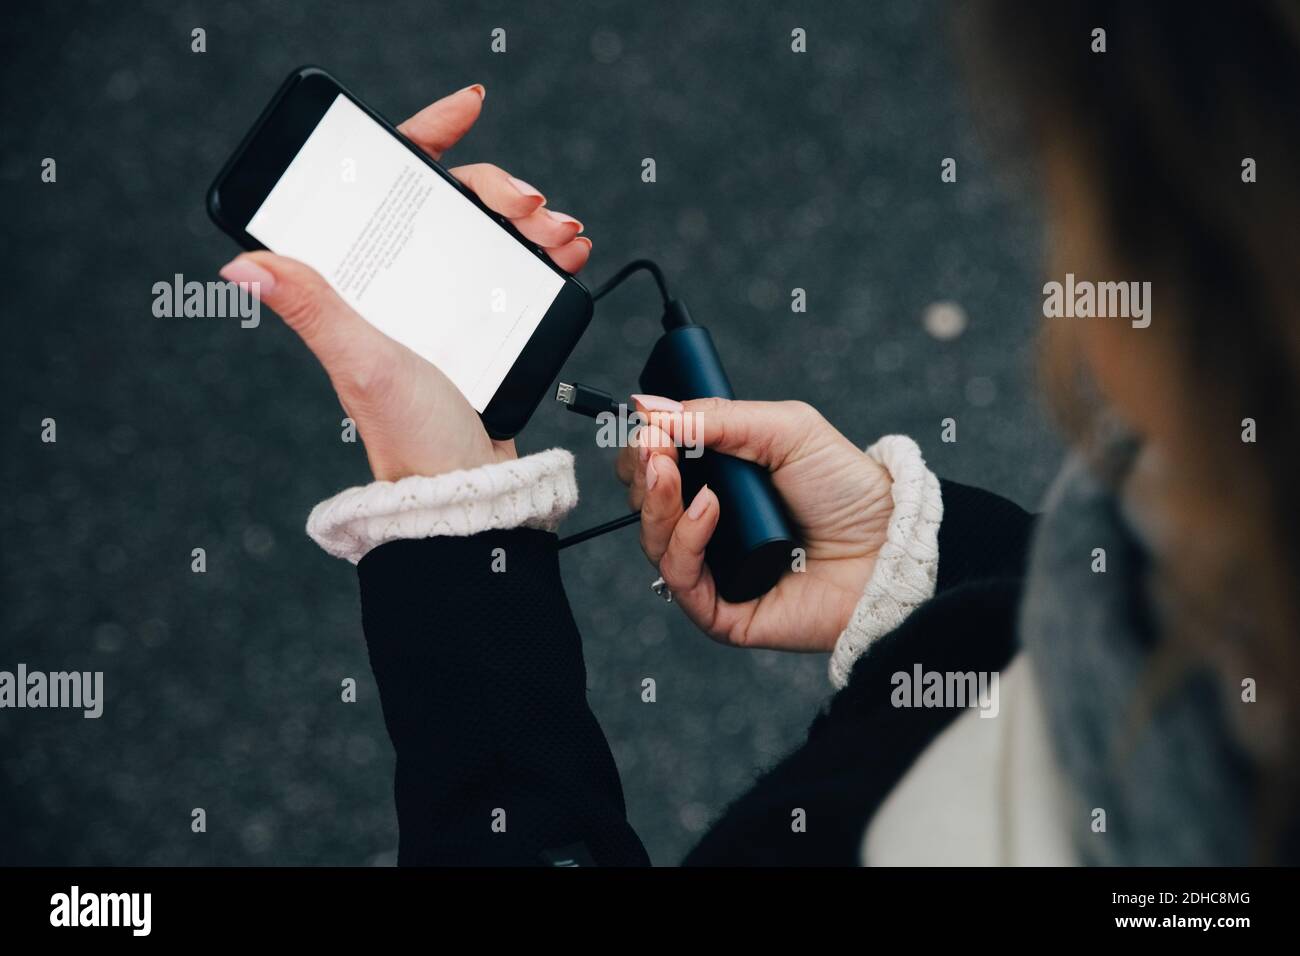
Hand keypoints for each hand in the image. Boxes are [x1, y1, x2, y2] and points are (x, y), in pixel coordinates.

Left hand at [218, 84, 591, 480]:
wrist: (470, 490)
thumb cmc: (410, 437)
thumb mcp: (362, 363)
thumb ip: (314, 308)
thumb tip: (243, 265)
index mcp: (368, 284)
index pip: (387, 189)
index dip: (424, 139)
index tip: (462, 113)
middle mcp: (405, 286)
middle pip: (453, 201)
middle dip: (497, 187)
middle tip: (528, 205)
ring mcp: (448, 304)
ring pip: (492, 231)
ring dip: (533, 219)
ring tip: (560, 236)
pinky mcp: (486, 326)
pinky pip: (521, 270)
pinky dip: (548, 253)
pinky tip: (568, 254)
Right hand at [616, 397, 893, 651]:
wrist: (889, 545)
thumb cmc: (847, 490)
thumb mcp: (785, 430)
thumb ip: (718, 417)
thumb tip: (648, 407)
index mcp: (718, 484)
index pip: (656, 469)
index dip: (643, 449)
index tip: (648, 428)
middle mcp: (709, 528)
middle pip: (645, 505)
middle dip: (642, 472)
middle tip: (654, 447)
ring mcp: (714, 571)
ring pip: (654, 542)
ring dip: (656, 503)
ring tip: (671, 473)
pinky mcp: (722, 611)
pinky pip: (681, 580)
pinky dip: (686, 540)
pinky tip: (707, 509)